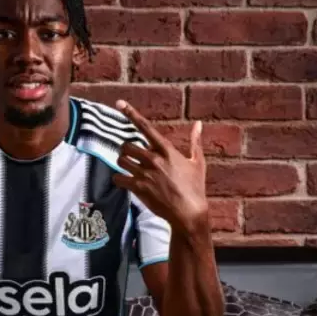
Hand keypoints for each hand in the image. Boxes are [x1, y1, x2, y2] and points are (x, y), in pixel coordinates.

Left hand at [112, 100, 208, 234]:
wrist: (189, 212)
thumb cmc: (195, 187)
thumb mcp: (198, 162)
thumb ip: (195, 141)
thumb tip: (199, 124)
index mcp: (167, 150)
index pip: (145, 127)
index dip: (131, 113)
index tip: (119, 103)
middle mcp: (154, 159)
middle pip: (126, 145)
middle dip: (126, 150)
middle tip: (131, 157)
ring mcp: (145, 173)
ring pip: (120, 160)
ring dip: (122, 163)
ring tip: (129, 168)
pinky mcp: (138, 187)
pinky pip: (117, 178)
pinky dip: (118, 179)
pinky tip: (125, 182)